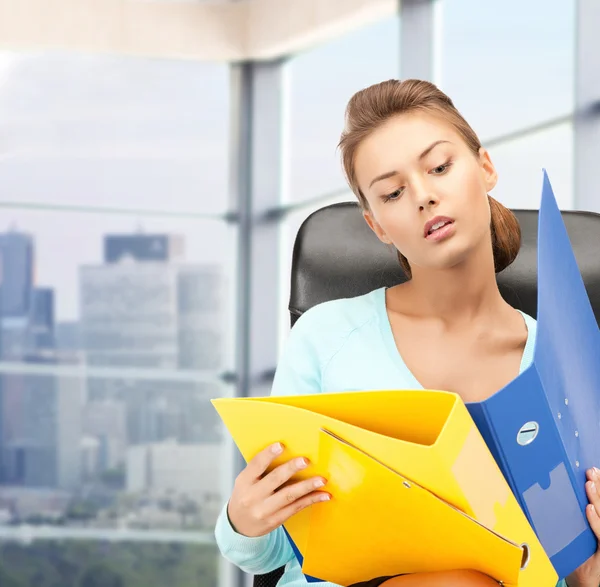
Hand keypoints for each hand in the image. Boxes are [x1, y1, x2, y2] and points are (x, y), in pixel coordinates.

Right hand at [227, 442, 330, 536]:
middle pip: (275, 479)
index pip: (256, 465)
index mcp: (244, 481)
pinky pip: (296, 507)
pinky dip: (311, 500)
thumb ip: (260, 469)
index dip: (268, 454)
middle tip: (305, 460)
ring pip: (289, 495)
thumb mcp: (246, 482)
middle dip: (291, 468)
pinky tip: (323, 495)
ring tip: (321, 479)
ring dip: (307, 486)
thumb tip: (287, 451)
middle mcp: (253, 496)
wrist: (239, 526)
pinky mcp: (276, 519)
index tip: (281, 445)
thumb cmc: (246, 496)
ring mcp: (265, 510)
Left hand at [565, 468, 599, 586]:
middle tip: (590, 471)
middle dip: (598, 486)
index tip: (591, 470)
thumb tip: (538, 497)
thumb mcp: (569, 534)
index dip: (598, 485)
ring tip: (589, 484)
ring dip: (597, 498)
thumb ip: (561, 519)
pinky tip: (589, 509)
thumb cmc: (575, 556)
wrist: (584, 580)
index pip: (598, 501)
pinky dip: (595, 520)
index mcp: (595, 521)